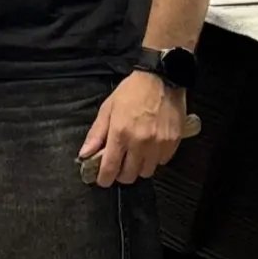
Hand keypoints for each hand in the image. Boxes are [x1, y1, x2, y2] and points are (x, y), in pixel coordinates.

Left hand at [78, 71, 185, 187]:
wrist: (162, 78)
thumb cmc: (131, 91)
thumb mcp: (107, 108)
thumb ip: (96, 134)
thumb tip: (85, 154)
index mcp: (120, 133)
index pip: (110, 168)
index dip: (104, 179)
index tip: (102, 180)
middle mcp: (140, 142)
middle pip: (129, 175)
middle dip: (122, 174)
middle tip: (120, 165)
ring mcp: (158, 143)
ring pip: (147, 172)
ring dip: (139, 167)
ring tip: (136, 155)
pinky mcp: (173, 142)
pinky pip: (162, 162)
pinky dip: (155, 159)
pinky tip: (150, 148)